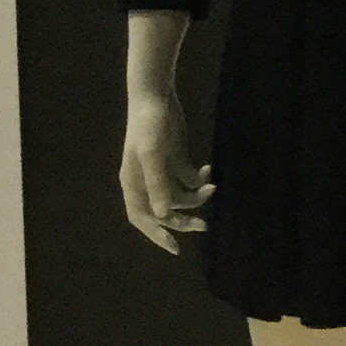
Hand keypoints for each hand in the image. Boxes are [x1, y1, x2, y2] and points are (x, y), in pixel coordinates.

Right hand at [121, 80, 209, 252]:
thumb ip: (159, 183)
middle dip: (182, 219)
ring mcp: (161, 170)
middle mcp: (145, 181)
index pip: (142, 218)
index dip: (156, 234)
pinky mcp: (175, 158)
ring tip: (212, 188)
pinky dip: (200, 179)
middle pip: (163, 211)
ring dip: (195, 197)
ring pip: (178, 196)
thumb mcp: (154, 154)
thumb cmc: (149, 125)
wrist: (156, 97)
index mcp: (133, 183)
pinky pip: (188, 179)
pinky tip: (210, 170)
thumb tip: (165, 214)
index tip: (176, 248)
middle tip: (204, 226)